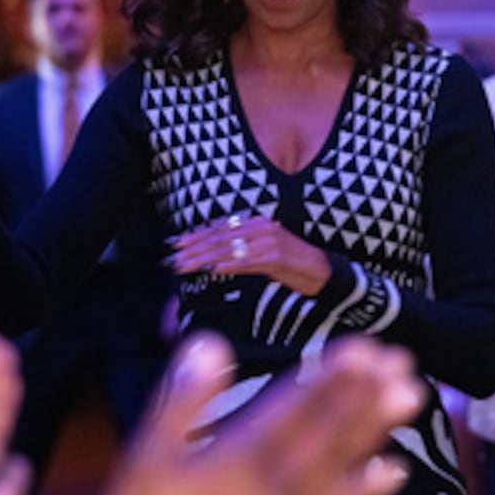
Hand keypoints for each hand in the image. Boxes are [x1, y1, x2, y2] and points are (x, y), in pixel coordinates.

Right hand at [98, 332, 422, 494]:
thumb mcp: (146, 462)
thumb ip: (180, 400)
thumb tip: (209, 343)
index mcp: (242, 455)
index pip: (298, 404)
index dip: (334, 373)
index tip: (365, 347)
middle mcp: (278, 483)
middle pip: (332, 428)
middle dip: (368, 391)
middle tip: (402, 360)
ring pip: (345, 463)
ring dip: (378, 428)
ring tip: (410, 397)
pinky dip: (367, 489)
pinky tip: (393, 471)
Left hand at [171, 214, 331, 295]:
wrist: (323, 272)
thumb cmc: (291, 265)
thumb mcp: (263, 253)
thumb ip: (240, 252)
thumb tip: (211, 260)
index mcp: (256, 222)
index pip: (219, 227)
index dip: (195, 235)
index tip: (174, 244)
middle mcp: (261, 227)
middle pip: (219, 237)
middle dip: (192, 249)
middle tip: (171, 259)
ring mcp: (269, 241)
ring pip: (227, 249)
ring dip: (201, 259)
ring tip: (182, 267)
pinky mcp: (276, 257)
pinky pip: (245, 262)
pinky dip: (225, 266)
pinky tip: (209, 271)